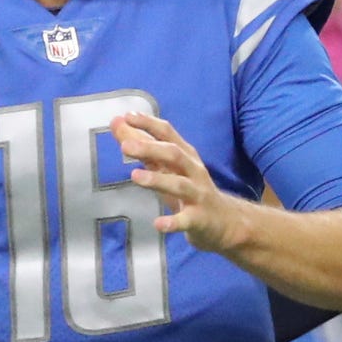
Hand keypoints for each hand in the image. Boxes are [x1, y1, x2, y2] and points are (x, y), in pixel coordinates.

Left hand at [117, 114, 245, 252]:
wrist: (224, 222)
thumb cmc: (190, 191)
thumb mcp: (167, 168)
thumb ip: (142, 148)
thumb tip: (117, 123)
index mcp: (186, 156)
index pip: (168, 134)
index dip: (149, 124)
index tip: (128, 116)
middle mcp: (194, 172)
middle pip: (174, 155)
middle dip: (150, 148)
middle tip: (125, 146)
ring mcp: (198, 195)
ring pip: (180, 185)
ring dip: (157, 180)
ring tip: (134, 176)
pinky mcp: (199, 219)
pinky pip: (186, 220)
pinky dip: (173, 222)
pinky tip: (158, 224)